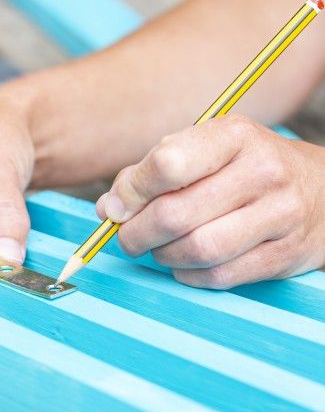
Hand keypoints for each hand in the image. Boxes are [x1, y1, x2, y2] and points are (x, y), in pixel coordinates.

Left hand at [97, 115, 324, 288]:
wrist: (322, 193)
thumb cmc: (247, 170)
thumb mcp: (206, 151)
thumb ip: (152, 174)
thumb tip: (109, 209)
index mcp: (235, 135)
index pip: (167, 163)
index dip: (131, 192)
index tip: (117, 207)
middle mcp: (262, 171)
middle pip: (175, 214)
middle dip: (137, 233)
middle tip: (128, 238)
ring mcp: (278, 215)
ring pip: (196, 249)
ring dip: (163, 256)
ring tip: (159, 249)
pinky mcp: (284, 254)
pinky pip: (218, 276)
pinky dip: (188, 275)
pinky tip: (185, 263)